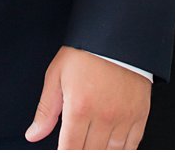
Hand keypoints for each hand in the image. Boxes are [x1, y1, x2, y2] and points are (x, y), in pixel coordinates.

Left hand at [25, 46, 148, 149]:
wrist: (119, 34)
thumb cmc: (87, 51)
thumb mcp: (57, 75)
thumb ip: (46, 110)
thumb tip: (34, 134)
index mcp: (80, 108)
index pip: (69, 150)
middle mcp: (103, 116)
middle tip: (77, 147)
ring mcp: (124, 116)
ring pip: (111, 152)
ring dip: (100, 152)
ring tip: (94, 147)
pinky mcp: (140, 113)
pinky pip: (132, 144)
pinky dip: (122, 151)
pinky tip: (113, 148)